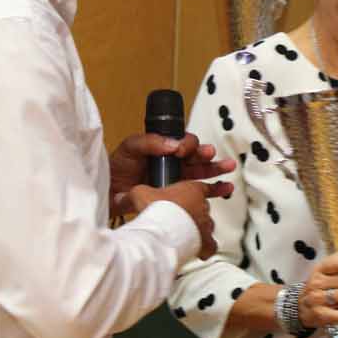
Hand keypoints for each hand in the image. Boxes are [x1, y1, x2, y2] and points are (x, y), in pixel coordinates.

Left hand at [109, 132, 236, 216]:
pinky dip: (214, 190)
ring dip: (217, 169)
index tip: (183, 149)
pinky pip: (200, 192)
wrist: (109, 193)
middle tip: (208, 155)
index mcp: (164, 148)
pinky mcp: (179, 195)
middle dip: (206, 154)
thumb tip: (173, 144)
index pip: (183, 142)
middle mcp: (173, 162)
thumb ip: (150, 142)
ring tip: (228, 168)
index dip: (188, 143)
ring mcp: (177, 179)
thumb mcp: (131, 147)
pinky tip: (225, 188)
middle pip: (197, 155)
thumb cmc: (117, 167)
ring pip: (203, 172)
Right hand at [127, 180, 230, 259]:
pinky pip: (210, 246)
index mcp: (192, 190)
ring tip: (186, 235)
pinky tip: (199, 252)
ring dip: (198, 230)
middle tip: (179, 219)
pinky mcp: (206, 242)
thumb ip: (132, 195)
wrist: (166, 230)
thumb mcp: (140, 195)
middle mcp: (202, 207)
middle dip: (193, 213)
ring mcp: (206, 225)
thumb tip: (120, 198)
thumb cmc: (159, 210)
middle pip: (203, 208)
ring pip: (207, 226)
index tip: (194, 195)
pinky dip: (206, 249)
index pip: (203, 187)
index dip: (198, 192)